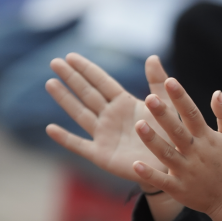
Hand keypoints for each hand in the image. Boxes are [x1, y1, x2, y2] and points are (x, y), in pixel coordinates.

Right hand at [45, 53, 171, 183]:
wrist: (171, 165)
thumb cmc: (169, 134)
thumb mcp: (166, 105)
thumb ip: (158, 83)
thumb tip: (152, 57)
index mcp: (124, 103)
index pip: (102, 82)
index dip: (86, 69)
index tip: (70, 56)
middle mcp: (110, 116)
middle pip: (87, 93)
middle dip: (71, 78)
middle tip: (55, 61)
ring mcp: (104, 135)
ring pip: (80, 113)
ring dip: (65, 99)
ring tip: (50, 83)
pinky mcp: (101, 155)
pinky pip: (79, 145)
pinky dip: (65, 139)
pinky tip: (51, 129)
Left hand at [132, 78, 221, 220]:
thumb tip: (217, 93)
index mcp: (207, 138)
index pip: (192, 114)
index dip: (181, 97)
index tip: (170, 81)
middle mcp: (195, 153)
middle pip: (177, 131)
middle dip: (163, 114)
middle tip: (150, 97)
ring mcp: (186, 171)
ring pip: (166, 154)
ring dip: (152, 140)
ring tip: (138, 125)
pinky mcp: (179, 188)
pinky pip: (162, 181)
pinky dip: (149, 174)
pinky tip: (135, 164)